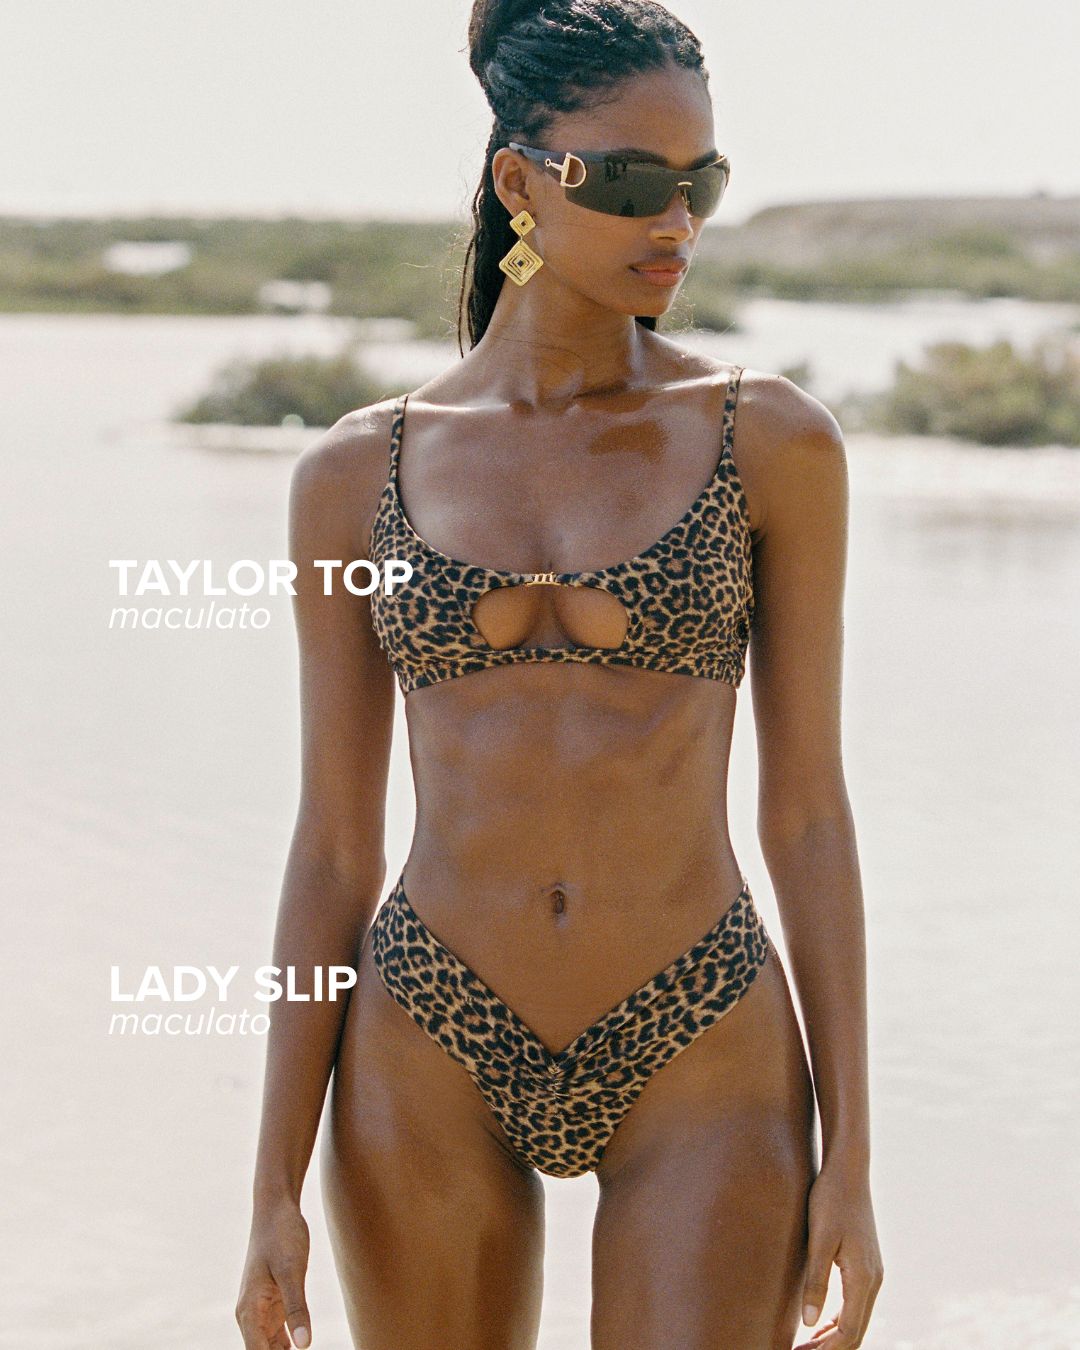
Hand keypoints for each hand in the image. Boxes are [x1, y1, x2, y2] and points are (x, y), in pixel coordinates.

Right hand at [235, 1196, 311, 1348]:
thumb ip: (297, 1309)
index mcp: (249, 1311)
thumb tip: (304, 1346)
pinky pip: (280, 1334)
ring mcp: (262, 1308)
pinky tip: (302, 1347)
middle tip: (306, 1349)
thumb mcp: (292, 1271)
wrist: (276, 1208)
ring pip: (271, 1347)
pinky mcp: (275, 1301)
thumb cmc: (281, 1234)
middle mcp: (251, 1314)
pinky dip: (290, 1345)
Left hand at [794, 1158, 883, 1348]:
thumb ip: (816, 1282)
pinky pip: (856, 1304)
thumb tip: (810, 1325)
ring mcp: (872, 1273)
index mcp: (863, 1278)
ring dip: (834, 1337)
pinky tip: (820, 1324)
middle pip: (855, 1331)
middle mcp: (873, 1280)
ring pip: (856, 1319)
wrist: (848, 1170)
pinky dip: (839, 1320)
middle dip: (831, 1348)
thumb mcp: (819, 1240)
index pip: (849, 1332)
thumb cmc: (831, 1200)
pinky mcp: (865, 1265)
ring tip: (807, 1347)